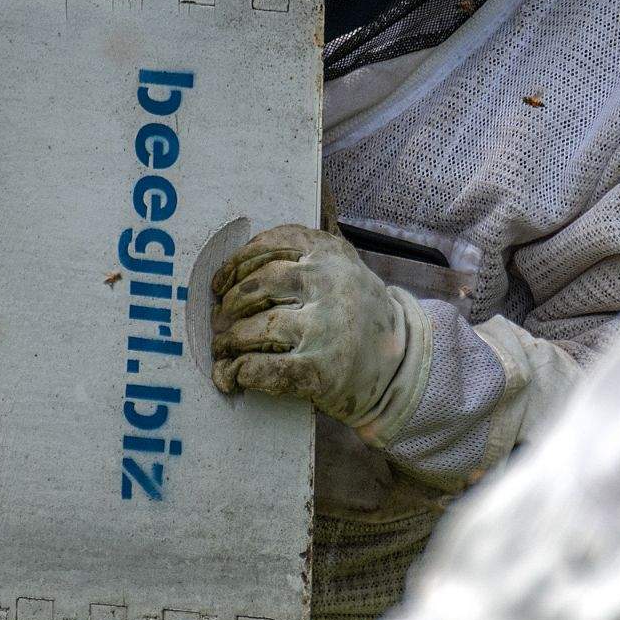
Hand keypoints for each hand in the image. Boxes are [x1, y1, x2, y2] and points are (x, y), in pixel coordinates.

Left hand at [209, 224, 416, 427]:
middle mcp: (330, 284)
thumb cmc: (356, 313)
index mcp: (331, 252)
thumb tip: (232, 276)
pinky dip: (242, 372)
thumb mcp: (340, 269)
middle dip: (230, 306)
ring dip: (230, 341)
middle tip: (220, 323)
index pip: (270, 245)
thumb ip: (301, 258)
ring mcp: (327, 328)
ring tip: (224, 349)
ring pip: (257, 327)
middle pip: (258, 286)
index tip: (220, 284)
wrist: (400, 362)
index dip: (235, 265)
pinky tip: (234, 374)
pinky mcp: (322, 370)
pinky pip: (266, 369)